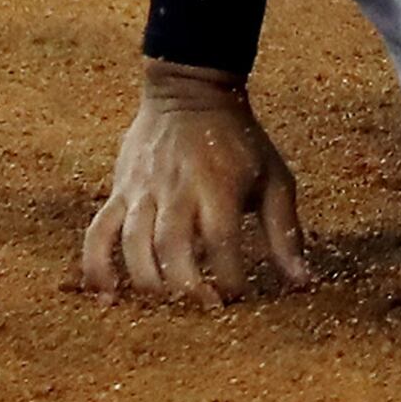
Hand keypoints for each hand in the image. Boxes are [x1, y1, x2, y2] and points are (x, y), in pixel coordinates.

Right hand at [75, 60, 308, 308]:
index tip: (239, 297)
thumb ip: (286, 234)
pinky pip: (97, 233)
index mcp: (220, 187)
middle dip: (187, 286)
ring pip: (133, 244)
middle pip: (172, 247)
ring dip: (147, 282)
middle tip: (204, 308)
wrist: (190, 93)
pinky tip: (106, 297)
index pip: (221, 241)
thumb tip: (304, 283)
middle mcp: (177, 191)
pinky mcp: (119, 192)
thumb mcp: (276, 180)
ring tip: (167, 305)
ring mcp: (142, 192)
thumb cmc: (241, 142)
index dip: (229, 276)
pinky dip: (97, 267)